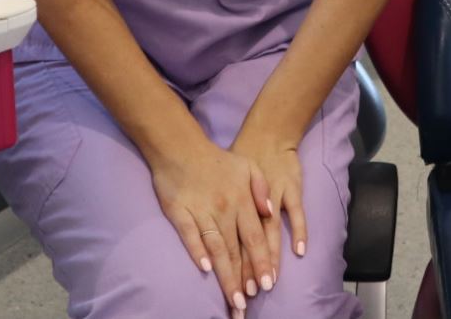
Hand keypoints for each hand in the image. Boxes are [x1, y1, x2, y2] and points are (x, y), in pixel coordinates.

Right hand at [148, 136, 275, 318]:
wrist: (181, 147)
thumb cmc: (218, 160)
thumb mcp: (249, 166)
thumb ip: (262, 188)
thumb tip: (270, 212)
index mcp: (242, 200)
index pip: (255, 237)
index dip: (261, 262)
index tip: (267, 285)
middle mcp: (224, 209)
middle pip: (237, 250)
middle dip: (244, 279)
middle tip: (247, 304)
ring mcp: (202, 211)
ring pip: (217, 249)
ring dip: (225, 276)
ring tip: (232, 299)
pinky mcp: (180, 212)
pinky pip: (190, 235)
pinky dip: (198, 251)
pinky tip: (205, 269)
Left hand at [232, 126, 306, 280]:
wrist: (266, 133)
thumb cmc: (237, 160)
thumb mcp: (219, 185)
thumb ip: (217, 206)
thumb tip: (209, 244)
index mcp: (232, 205)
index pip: (230, 244)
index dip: (232, 268)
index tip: (233, 292)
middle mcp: (250, 204)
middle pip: (248, 243)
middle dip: (249, 271)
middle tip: (250, 295)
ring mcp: (273, 195)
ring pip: (269, 232)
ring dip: (269, 258)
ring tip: (270, 282)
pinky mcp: (291, 187)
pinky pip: (296, 212)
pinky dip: (299, 230)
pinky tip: (300, 251)